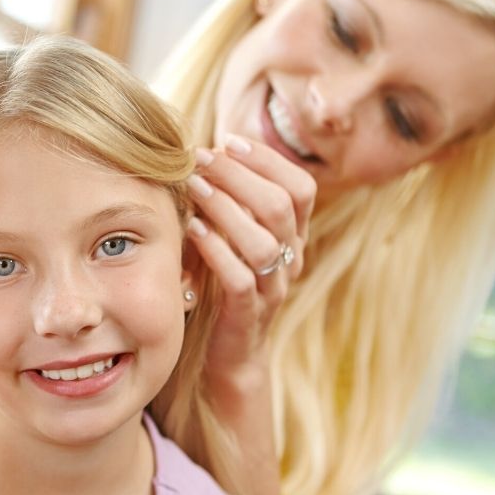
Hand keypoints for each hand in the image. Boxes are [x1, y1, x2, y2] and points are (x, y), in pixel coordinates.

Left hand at [186, 134, 315, 376]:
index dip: (269, 161)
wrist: (231, 353)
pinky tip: (193, 230)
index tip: (230, 142)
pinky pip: (240, 280)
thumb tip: (208, 152)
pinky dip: (217, 251)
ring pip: (264, 243)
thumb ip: (233, 203)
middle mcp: (290, 259)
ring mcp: (271, 289)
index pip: (300, 187)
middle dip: (240, 176)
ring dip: (227, 210)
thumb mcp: (237, 239)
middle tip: (202, 159)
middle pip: (280, 207)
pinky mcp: (247, 315)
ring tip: (195, 188)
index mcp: (293, 236)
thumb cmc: (226, 284)